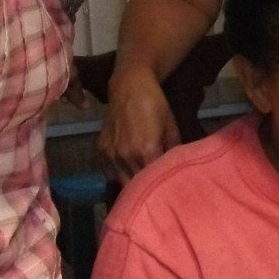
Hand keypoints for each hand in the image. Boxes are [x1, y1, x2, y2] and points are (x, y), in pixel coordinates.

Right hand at [99, 70, 180, 184]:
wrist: (129, 87)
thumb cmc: (156, 105)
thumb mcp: (172, 128)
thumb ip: (174, 151)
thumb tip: (177, 170)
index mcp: (146, 151)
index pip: (153, 181)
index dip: (161, 187)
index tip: (167, 189)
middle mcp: (126, 155)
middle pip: (136, 185)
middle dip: (145, 190)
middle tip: (155, 191)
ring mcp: (111, 154)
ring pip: (120, 182)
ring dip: (131, 185)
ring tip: (141, 186)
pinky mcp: (101, 150)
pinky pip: (109, 172)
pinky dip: (118, 175)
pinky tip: (128, 172)